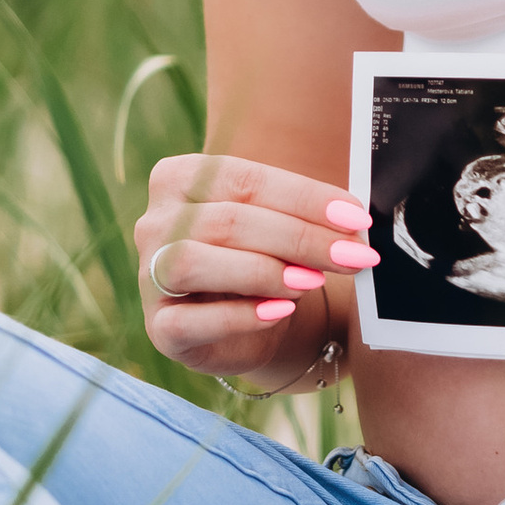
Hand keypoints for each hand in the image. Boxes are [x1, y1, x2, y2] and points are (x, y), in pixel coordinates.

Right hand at [138, 152, 377, 381]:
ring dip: (264, 272)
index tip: (356, 217)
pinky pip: (189, 319)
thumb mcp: (279, 225)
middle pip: (229, 222)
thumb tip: (353, 223)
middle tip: (353, 255)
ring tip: (311, 281)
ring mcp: (148, 275)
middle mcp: (155, 221)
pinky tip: (279, 312)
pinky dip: (239, 315)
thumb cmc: (260, 255)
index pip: (246, 179)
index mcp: (180, 177)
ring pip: (195, 262)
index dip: (305, 198)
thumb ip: (303, 215)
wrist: (241, 321)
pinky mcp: (159, 326)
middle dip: (300, 239)